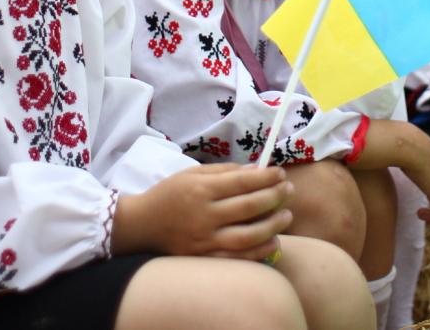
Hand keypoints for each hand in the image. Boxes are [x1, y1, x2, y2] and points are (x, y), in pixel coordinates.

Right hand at [112, 164, 292, 260]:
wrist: (141, 226)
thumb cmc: (169, 195)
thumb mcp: (191, 174)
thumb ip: (223, 172)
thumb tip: (255, 171)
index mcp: (201, 190)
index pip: (242, 182)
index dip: (266, 177)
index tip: (280, 173)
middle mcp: (204, 215)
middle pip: (249, 207)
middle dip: (275, 197)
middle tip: (288, 190)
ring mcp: (204, 240)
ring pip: (248, 236)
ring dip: (273, 225)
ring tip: (287, 215)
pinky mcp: (203, 259)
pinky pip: (237, 258)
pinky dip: (259, 252)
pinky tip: (273, 241)